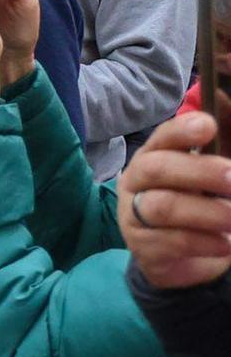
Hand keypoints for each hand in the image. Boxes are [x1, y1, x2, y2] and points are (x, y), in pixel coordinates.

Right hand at [119, 106, 230, 287]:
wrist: (186, 258)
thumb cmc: (203, 203)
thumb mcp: (216, 173)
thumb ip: (223, 140)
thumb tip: (221, 99)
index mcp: (157, 156)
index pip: (162, 138)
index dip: (182, 131)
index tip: (208, 126)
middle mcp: (138, 181)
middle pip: (157, 168)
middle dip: (199, 172)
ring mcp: (134, 214)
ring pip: (162, 206)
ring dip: (206, 212)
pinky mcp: (141, 247)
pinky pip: (169, 241)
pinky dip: (203, 241)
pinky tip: (225, 243)